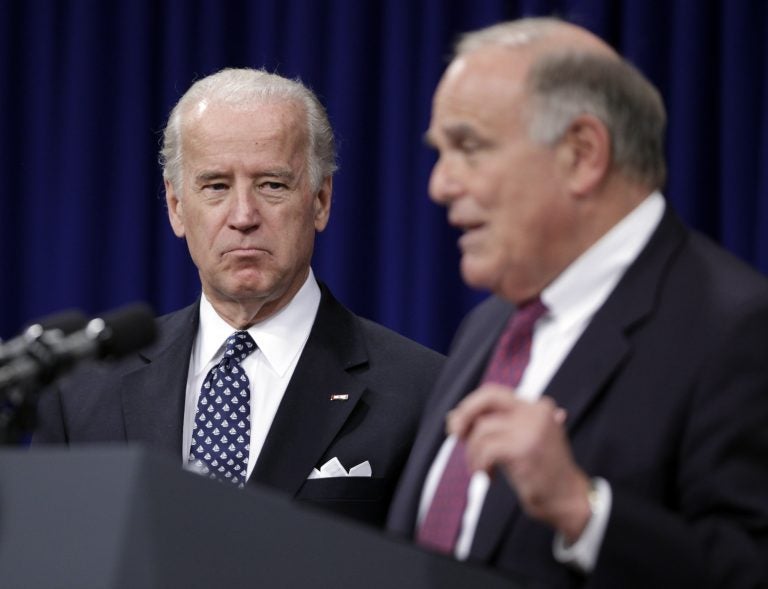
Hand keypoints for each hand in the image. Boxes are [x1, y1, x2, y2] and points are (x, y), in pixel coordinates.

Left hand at [447, 384, 591, 542]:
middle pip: (487, 398)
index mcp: (538, 407)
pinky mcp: (523, 449)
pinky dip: (480, 465)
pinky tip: (489, 477)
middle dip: (465, 413)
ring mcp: (530, 429)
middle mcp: (536, 412)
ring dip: (473, 453)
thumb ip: (495, 426)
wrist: (567, 499)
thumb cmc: (540, 471)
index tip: (459, 425)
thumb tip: (452, 416)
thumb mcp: (520, 441)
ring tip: (481, 469)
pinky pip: (486, 450)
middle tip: (455, 433)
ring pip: (481, 430)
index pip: (494, 393)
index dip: (471, 406)